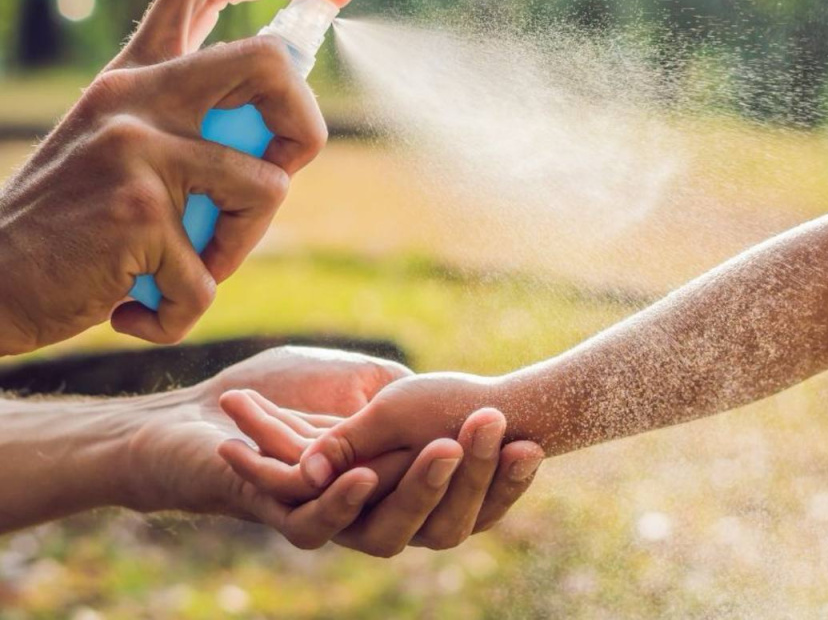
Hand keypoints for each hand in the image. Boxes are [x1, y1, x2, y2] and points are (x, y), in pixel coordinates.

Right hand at [0, 0, 350, 352]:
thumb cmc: (72, 224)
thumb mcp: (120, 150)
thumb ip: (187, 126)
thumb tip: (281, 128)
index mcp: (134, 76)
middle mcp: (136, 96)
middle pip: (269, 63)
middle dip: (305, 127)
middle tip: (279, 174)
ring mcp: (137, 148)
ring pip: (267, 189)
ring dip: (240, 247)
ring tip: (186, 268)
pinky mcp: (138, 212)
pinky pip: (210, 279)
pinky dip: (181, 311)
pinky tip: (135, 309)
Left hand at [128, 348, 541, 553]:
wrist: (209, 410)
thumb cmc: (289, 390)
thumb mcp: (368, 383)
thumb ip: (413, 400)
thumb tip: (479, 406)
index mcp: (404, 487)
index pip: (469, 497)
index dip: (502, 479)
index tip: (532, 443)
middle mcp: (376, 515)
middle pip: (441, 519)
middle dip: (471, 474)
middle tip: (493, 426)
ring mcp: (333, 523)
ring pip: (389, 529)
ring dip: (417, 486)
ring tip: (445, 446)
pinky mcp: (284, 520)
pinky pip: (321, 525)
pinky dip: (342, 501)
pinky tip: (362, 475)